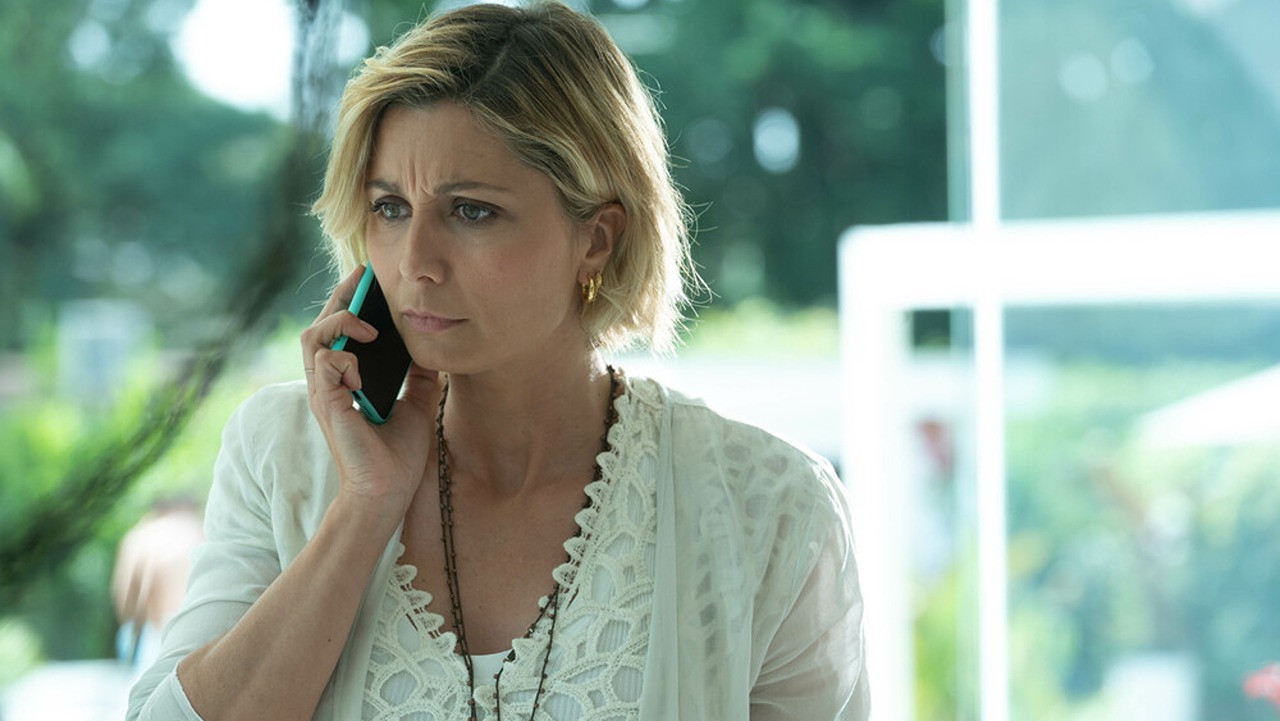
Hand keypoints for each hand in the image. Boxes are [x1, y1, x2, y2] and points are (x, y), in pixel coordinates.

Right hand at [300, 266, 439, 515]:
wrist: (388, 493)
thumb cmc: (397, 456)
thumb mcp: (418, 404)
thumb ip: (419, 376)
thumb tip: (432, 350)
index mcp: (347, 380)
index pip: (341, 330)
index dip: (351, 301)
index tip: (371, 279)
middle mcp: (330, 382)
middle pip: (321, 323)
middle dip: (342, 296)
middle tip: (365, 276)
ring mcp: (324, 392)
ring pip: (313, 335)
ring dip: (340, 322)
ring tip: (370, 330)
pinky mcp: (327, 404)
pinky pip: (325, 362)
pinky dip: (344, 358)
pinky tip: (363, 375)